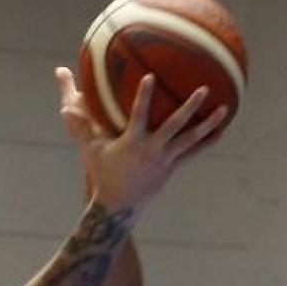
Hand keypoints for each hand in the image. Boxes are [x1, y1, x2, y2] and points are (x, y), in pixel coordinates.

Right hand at [56, 68, 227, 215]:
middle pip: (174, 127)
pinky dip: (206, 141)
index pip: (138, 117)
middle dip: (189, 108)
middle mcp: (152, 152)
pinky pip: (192, 153)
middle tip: (204, 89)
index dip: (143, 97)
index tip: (151, 77)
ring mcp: (165, 161)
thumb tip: (61, 78)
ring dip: (208, 125)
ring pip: (190, 141)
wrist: (117, 208)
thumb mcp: (88, 146)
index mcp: (132, 143)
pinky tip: (221, 130)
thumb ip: (78, 116)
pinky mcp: (172, 169)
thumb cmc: (101, 172)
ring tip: (225, 109)